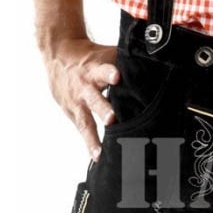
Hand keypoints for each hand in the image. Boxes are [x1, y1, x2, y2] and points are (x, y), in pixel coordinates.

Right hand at [41, 38, 120, 159]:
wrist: (57, 55)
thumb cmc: (90, 57)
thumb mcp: (104, 54)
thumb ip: (124, 61)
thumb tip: (155, 62)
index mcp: (95, 69)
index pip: (103, 70)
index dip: (109, 73)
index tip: (117, 77)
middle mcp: (85, 87)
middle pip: (94, 99)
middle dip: (103, 110)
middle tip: (112, 119)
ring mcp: (78, 102)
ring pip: (86, 121)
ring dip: (93, 137)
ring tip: (100, 152)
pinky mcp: (72, 113)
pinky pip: (83, 131)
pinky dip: (90, 145)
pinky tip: (98, 158)